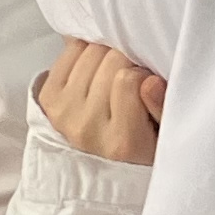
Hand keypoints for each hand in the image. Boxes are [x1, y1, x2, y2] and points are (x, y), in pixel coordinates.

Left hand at [36, 37, 164, 162]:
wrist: (103, 163)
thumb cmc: (144, 144)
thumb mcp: (166, 134)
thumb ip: (163, 108)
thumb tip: (150, 81)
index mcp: (121, 142)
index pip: (128, 80)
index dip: (143, 74)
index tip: (148, 82)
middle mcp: (86, 128)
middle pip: (109, 61)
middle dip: (126, 61)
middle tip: (133, 74)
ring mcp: (63, 112)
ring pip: (90, 52)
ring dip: (106, 55)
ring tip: (114, 73)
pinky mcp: (48, 98)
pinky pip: (70, 52)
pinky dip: (85, 51)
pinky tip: (96, 67)